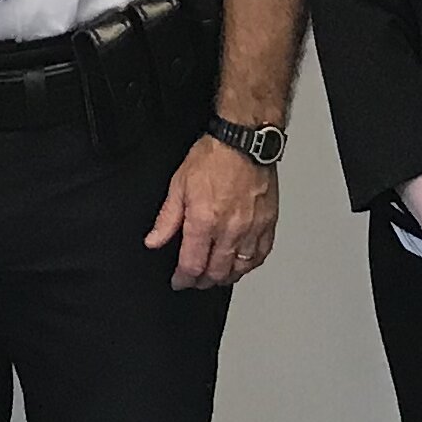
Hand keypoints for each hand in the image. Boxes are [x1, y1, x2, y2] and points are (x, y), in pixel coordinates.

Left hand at [146, 130, 280, 289]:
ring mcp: (252, 228)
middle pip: (216, 272)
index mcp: (205, 221)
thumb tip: (154, 240)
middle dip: (202, 281)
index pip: (192, 265)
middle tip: (195, 280)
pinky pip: (261, 255)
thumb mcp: (179, 184)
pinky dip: (250, 265)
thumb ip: (167, 219)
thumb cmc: (214, 156)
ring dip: (226, 277)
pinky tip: (242, 264)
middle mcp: (230, 229)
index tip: (179, 280)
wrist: (244, 140)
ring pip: (240, 269)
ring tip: (216, 276)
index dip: (183, 279)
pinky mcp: (268, 222)